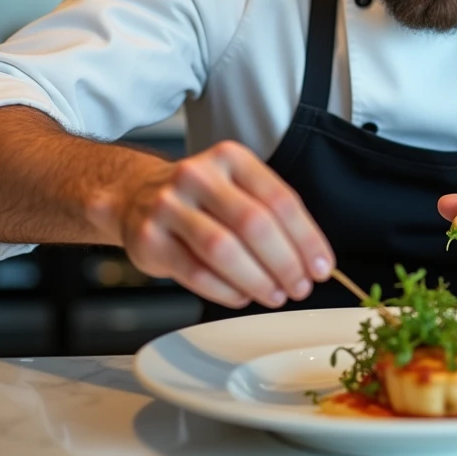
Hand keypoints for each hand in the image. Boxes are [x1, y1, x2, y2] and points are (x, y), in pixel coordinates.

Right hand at [108, 141, 334, 309]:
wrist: (134, 196)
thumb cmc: (200, 198)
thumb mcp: (236, 187)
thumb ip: (271, 215)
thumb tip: (312, 261)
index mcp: (231, 158)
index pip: (279, 199)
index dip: (306, 238)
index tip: (322, 267)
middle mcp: (198, 176)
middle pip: (253, 224)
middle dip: (284, 262)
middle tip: (300, 286)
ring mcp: (169, 206)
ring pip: (223, 249)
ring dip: (257, 280)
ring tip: (274, 295)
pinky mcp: (149, 240)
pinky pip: (195, 272)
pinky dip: (225, 290)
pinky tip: (242, 296)